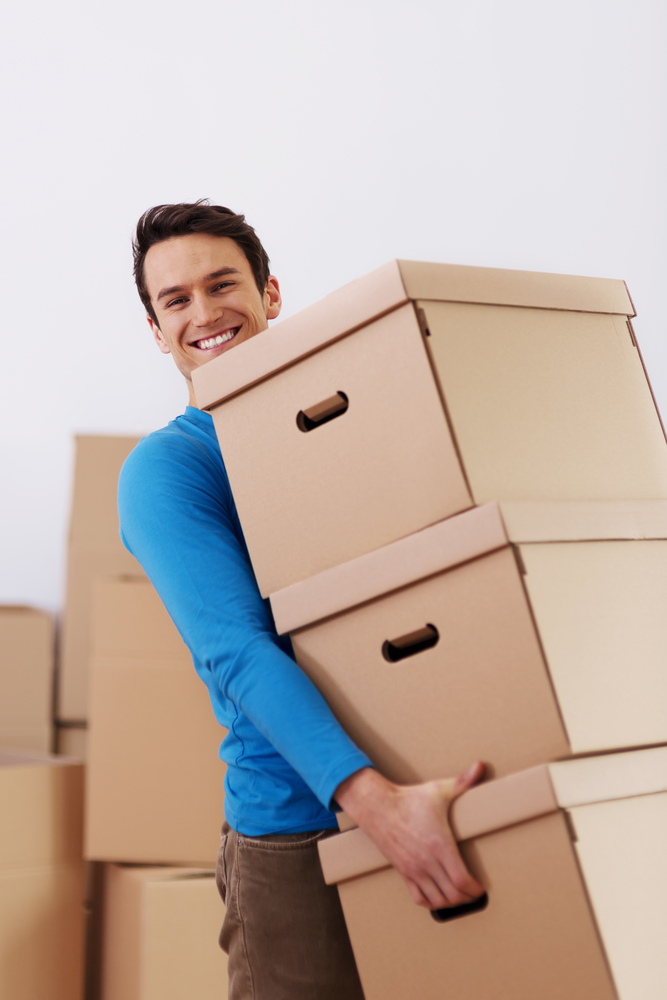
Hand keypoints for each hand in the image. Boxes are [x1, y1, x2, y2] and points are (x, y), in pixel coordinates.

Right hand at [333, 762, 484, 909]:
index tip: (481, 888)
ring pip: (437, 900)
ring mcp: (414, 869)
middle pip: (452, 895)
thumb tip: (480, 766)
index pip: (462, 880)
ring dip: (450, 902)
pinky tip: (438, 897)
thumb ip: (463, 781)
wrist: (377, 806)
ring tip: (459, 896)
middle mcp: (427, 862)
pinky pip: (419, 898)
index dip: (475, 889)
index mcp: (440, 845)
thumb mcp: (439, 789)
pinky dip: (431, 903)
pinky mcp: (403, 872)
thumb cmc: (409, 799)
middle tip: (474, 893)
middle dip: (467, 897)